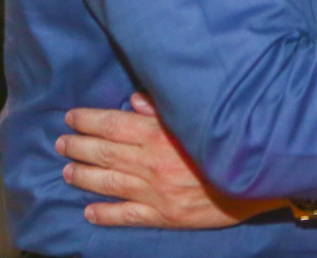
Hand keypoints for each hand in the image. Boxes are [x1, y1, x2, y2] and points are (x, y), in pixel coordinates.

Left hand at [56, 94, 280, 228]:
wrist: (256, 177)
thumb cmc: (227, 140)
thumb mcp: (197, 116)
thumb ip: (163, 109)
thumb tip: (132, 101)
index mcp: (157, 134)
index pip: (111, 125)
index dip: (87, 120)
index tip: (71, 117)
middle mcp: (150, 163)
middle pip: (104, 152)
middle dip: (78, 146)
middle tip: (60, 143)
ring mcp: (154, 192)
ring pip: (108, 183)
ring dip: (84, 176)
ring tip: (67, 171)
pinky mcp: (164, 215)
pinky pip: (127, 215)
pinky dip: (105, 214)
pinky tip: (89, 212)